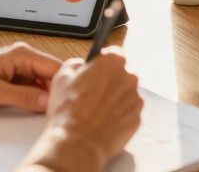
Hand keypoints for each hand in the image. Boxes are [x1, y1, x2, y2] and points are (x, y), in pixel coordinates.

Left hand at [0, 42, 59, 112]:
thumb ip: (25, 97)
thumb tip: (48, 101)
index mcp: (21, 54)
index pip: (56, 66)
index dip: (64, 83)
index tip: (66, 100)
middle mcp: (22, 57)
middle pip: (52, 74)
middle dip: (55, 91)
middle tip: (56, 108)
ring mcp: (18, 68)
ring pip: (43, 82)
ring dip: (45, 95)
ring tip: (45, 110)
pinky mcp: (12, 78)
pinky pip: (32, 87)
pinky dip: (35, 98)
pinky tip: (34, 108)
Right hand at [24, 49, 142, 171]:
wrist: (76, 144)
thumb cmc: (68, 112)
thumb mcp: (61, 78)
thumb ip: (74, 64)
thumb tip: (80, 65)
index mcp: (113, 62)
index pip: (114, 54)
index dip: (103, 63)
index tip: (97, 72)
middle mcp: (129, 77)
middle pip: (122, 75)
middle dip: (109, 83)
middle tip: (92, 96)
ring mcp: (136, 98)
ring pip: (126, 94)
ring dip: (115, 100)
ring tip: (95, 113)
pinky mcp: (137, 118)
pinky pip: (128, 113)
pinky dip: (119, 116)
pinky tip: (103, 123)